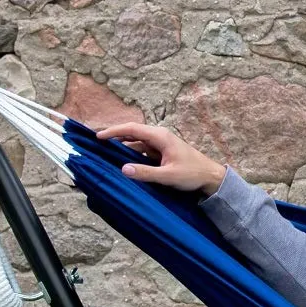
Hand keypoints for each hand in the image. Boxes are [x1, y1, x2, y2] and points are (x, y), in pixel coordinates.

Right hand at [96, 122, 227, 197]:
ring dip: (121, 147)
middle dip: (114, 137)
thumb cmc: (193, 174)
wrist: (210, 177)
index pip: (132, 129)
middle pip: (131, 133)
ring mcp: (160, 145)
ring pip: (135, 143)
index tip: (97, 136)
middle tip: (95, 143)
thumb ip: (146, 173)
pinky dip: (130, 155)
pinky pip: (141, 151)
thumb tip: (123, 169)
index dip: (113, 131)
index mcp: (160, 137)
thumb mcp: (168, 176)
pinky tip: (120, 162)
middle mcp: (159, 137)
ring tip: (103, 153)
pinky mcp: (161, 154)